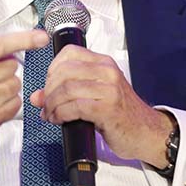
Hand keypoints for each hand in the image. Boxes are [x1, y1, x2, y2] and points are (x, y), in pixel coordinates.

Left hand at [29, 45, 174, 167]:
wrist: (147, 132)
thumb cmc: (122, 114)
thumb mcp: (95, 96)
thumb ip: (67, 92)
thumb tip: (38, 96)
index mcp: (104, 63)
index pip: (69, 53)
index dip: (52, 68)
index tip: (48, 84)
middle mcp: (107, 72)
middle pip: (64, 71)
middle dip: (48, 90)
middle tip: (45, 103)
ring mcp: (109, 90)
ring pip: (67, 89)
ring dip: (52, 104)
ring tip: (50, 114)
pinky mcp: (107, 109)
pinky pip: (74, 106)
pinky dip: (60, 114)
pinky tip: (59, 120)